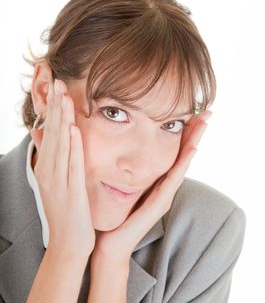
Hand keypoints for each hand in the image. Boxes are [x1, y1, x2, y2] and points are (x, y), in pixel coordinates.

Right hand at [30, 79, 94, 257]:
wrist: (67, 243)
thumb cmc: (65, 210)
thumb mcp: (54, 181)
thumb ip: (49, 157)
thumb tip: (40, 133)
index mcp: (47, 167)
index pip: (49, 132)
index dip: (52, 109)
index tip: (56, 87)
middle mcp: (49, 171)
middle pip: (52, 133)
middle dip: (55, 107)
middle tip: (57, 81)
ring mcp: (58, 181)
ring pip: (60, 144)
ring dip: (61, 119)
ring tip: (64, 96)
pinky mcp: (71, 191)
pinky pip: (72, 164)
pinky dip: (72, 145)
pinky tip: (73, 128)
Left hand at [91, 110, 211, 264]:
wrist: (110, 243)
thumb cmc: (114, 214)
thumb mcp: (121, 185)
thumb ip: (126, 170)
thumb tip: (120, 148)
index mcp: (157, 182)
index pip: (173, 153)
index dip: (183, 134)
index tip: (191, 113)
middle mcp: (164, 187)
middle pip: (182, 156)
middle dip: (194, 134)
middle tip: (206, 113)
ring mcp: (164, 196)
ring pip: (181, 165)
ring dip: (193, 144)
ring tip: (203, 125)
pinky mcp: (159, 205)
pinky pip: (172, 180)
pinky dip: (183, 164)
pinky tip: (191, 149)